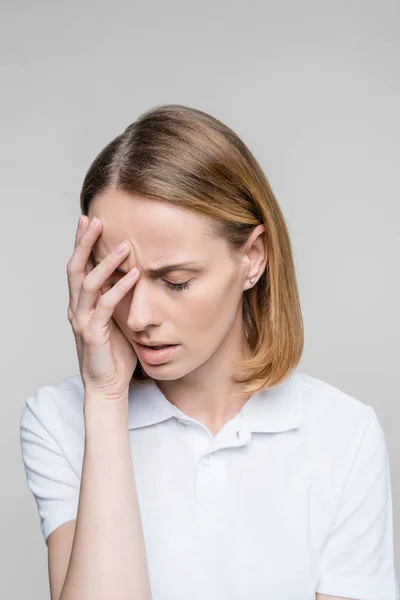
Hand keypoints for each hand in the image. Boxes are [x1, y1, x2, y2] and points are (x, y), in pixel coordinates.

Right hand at [67, 215, 139, 401]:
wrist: (107, 386)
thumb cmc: (114, 353)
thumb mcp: (116, 319)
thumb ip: (118, 298)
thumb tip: (132, 274)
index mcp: (81, 303)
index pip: (78, 267)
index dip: (82, 244)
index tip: (91, 221)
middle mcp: (77, 308)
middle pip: (75, 268)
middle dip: (84, 243)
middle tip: (96, 220)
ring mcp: (82, 320)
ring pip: (89, 283)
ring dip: (106, 262)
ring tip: (124, 245)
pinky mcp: (93, 333)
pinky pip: (106, 305)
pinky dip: (120, 288)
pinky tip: (135, 275)